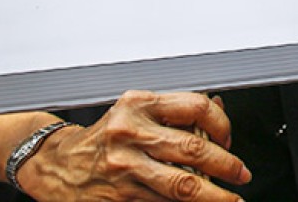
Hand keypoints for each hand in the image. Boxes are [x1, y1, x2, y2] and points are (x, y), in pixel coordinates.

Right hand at [19, 91, 250, 201]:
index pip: (196, 107)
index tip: (228, 138)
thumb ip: (175, 113)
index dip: (221, 124)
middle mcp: (131, 134)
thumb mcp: (136, 112)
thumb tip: (220, 112)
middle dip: (226, 164)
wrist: (56, 165)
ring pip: (182, 185)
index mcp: (139, 105)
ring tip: (232, 199)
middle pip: (194, 148)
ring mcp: (124, 168)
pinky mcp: (120, 198)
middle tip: (241, 173)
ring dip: (215, 196)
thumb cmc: (105, 136)